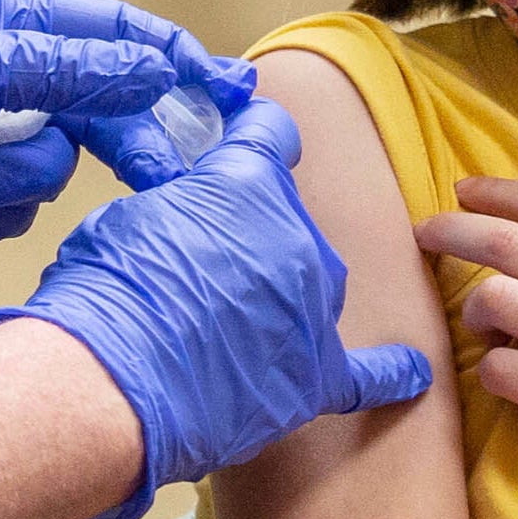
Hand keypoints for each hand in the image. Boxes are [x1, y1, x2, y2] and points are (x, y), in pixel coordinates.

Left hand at [0, 0, 223, 288]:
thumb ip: (64, 66)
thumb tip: (147, 68)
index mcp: (3, 21)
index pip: (111, 29)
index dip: (171, 56)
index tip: (224, 86)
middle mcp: (3, 73)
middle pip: (105, 103)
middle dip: (124, 138)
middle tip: (160, 172)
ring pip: (64, 162)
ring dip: (17, 177)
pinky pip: (25, 205)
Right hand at [0, 96, 435, 518]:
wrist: (113, 384)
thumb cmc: (106, 296)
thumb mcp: (128, 217)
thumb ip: (177, 207)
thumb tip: (184, 221)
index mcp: (249, 182)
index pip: (271, 135)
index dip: (254, 134)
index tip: (248, 135)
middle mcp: (297, 236)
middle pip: (290, 223)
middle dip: (252, 236)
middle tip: (197, 268)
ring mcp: (313, 309)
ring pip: (312, 288)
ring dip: (279, 296)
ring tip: (222, 325)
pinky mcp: (314, 378)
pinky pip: (366, 375)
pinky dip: (389, 374)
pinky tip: (411, 373)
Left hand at [413, 179, 517, 518]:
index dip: (497, 192)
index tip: (463, 189)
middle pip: (505, 245)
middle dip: (452, 230)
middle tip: (425, 232)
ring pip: (494, 302)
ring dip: (475, 306)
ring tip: (482, 321)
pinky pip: (503, 371)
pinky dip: (492, 368)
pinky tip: (505, 370)